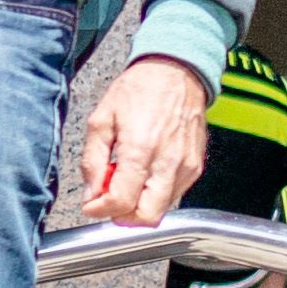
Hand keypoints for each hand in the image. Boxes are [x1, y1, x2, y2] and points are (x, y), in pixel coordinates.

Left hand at [77, 54, 211, 226]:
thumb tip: (91, 192)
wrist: (176, 71)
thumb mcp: (102, 118)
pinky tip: (145, 172)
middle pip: (146, 216)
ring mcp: (186, 166)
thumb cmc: (140, 88)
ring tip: (128, 178)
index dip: (100, 209)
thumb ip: (92, 159)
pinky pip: (173, 195)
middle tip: (110, 198)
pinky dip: (155, 193)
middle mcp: (167, 161)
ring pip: (161, 209)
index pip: (120, 202)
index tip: (92, 203)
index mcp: (140, 148)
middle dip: (123, 215)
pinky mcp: (195, 166)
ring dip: (139, 203)